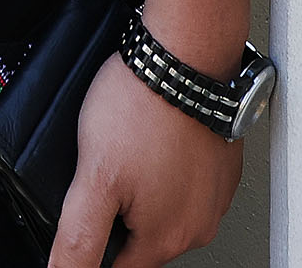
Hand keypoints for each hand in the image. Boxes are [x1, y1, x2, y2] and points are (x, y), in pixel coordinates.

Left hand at [50, 51, 242, 264]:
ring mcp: (215, 194)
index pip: (117, 266)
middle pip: (142, 238)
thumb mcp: (94, 178)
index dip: (95, 238)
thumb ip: (79, 237)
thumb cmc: (142, 108)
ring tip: (127, 147)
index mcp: (167, 239)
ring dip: (143, 187)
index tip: (90, 202)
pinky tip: (150, 137)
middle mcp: (199, 225)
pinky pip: (186, 179)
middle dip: (119, 209)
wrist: (186, 53)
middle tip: (105, 165)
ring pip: (164, 206)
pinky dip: (166, 165)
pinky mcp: (222, 165)